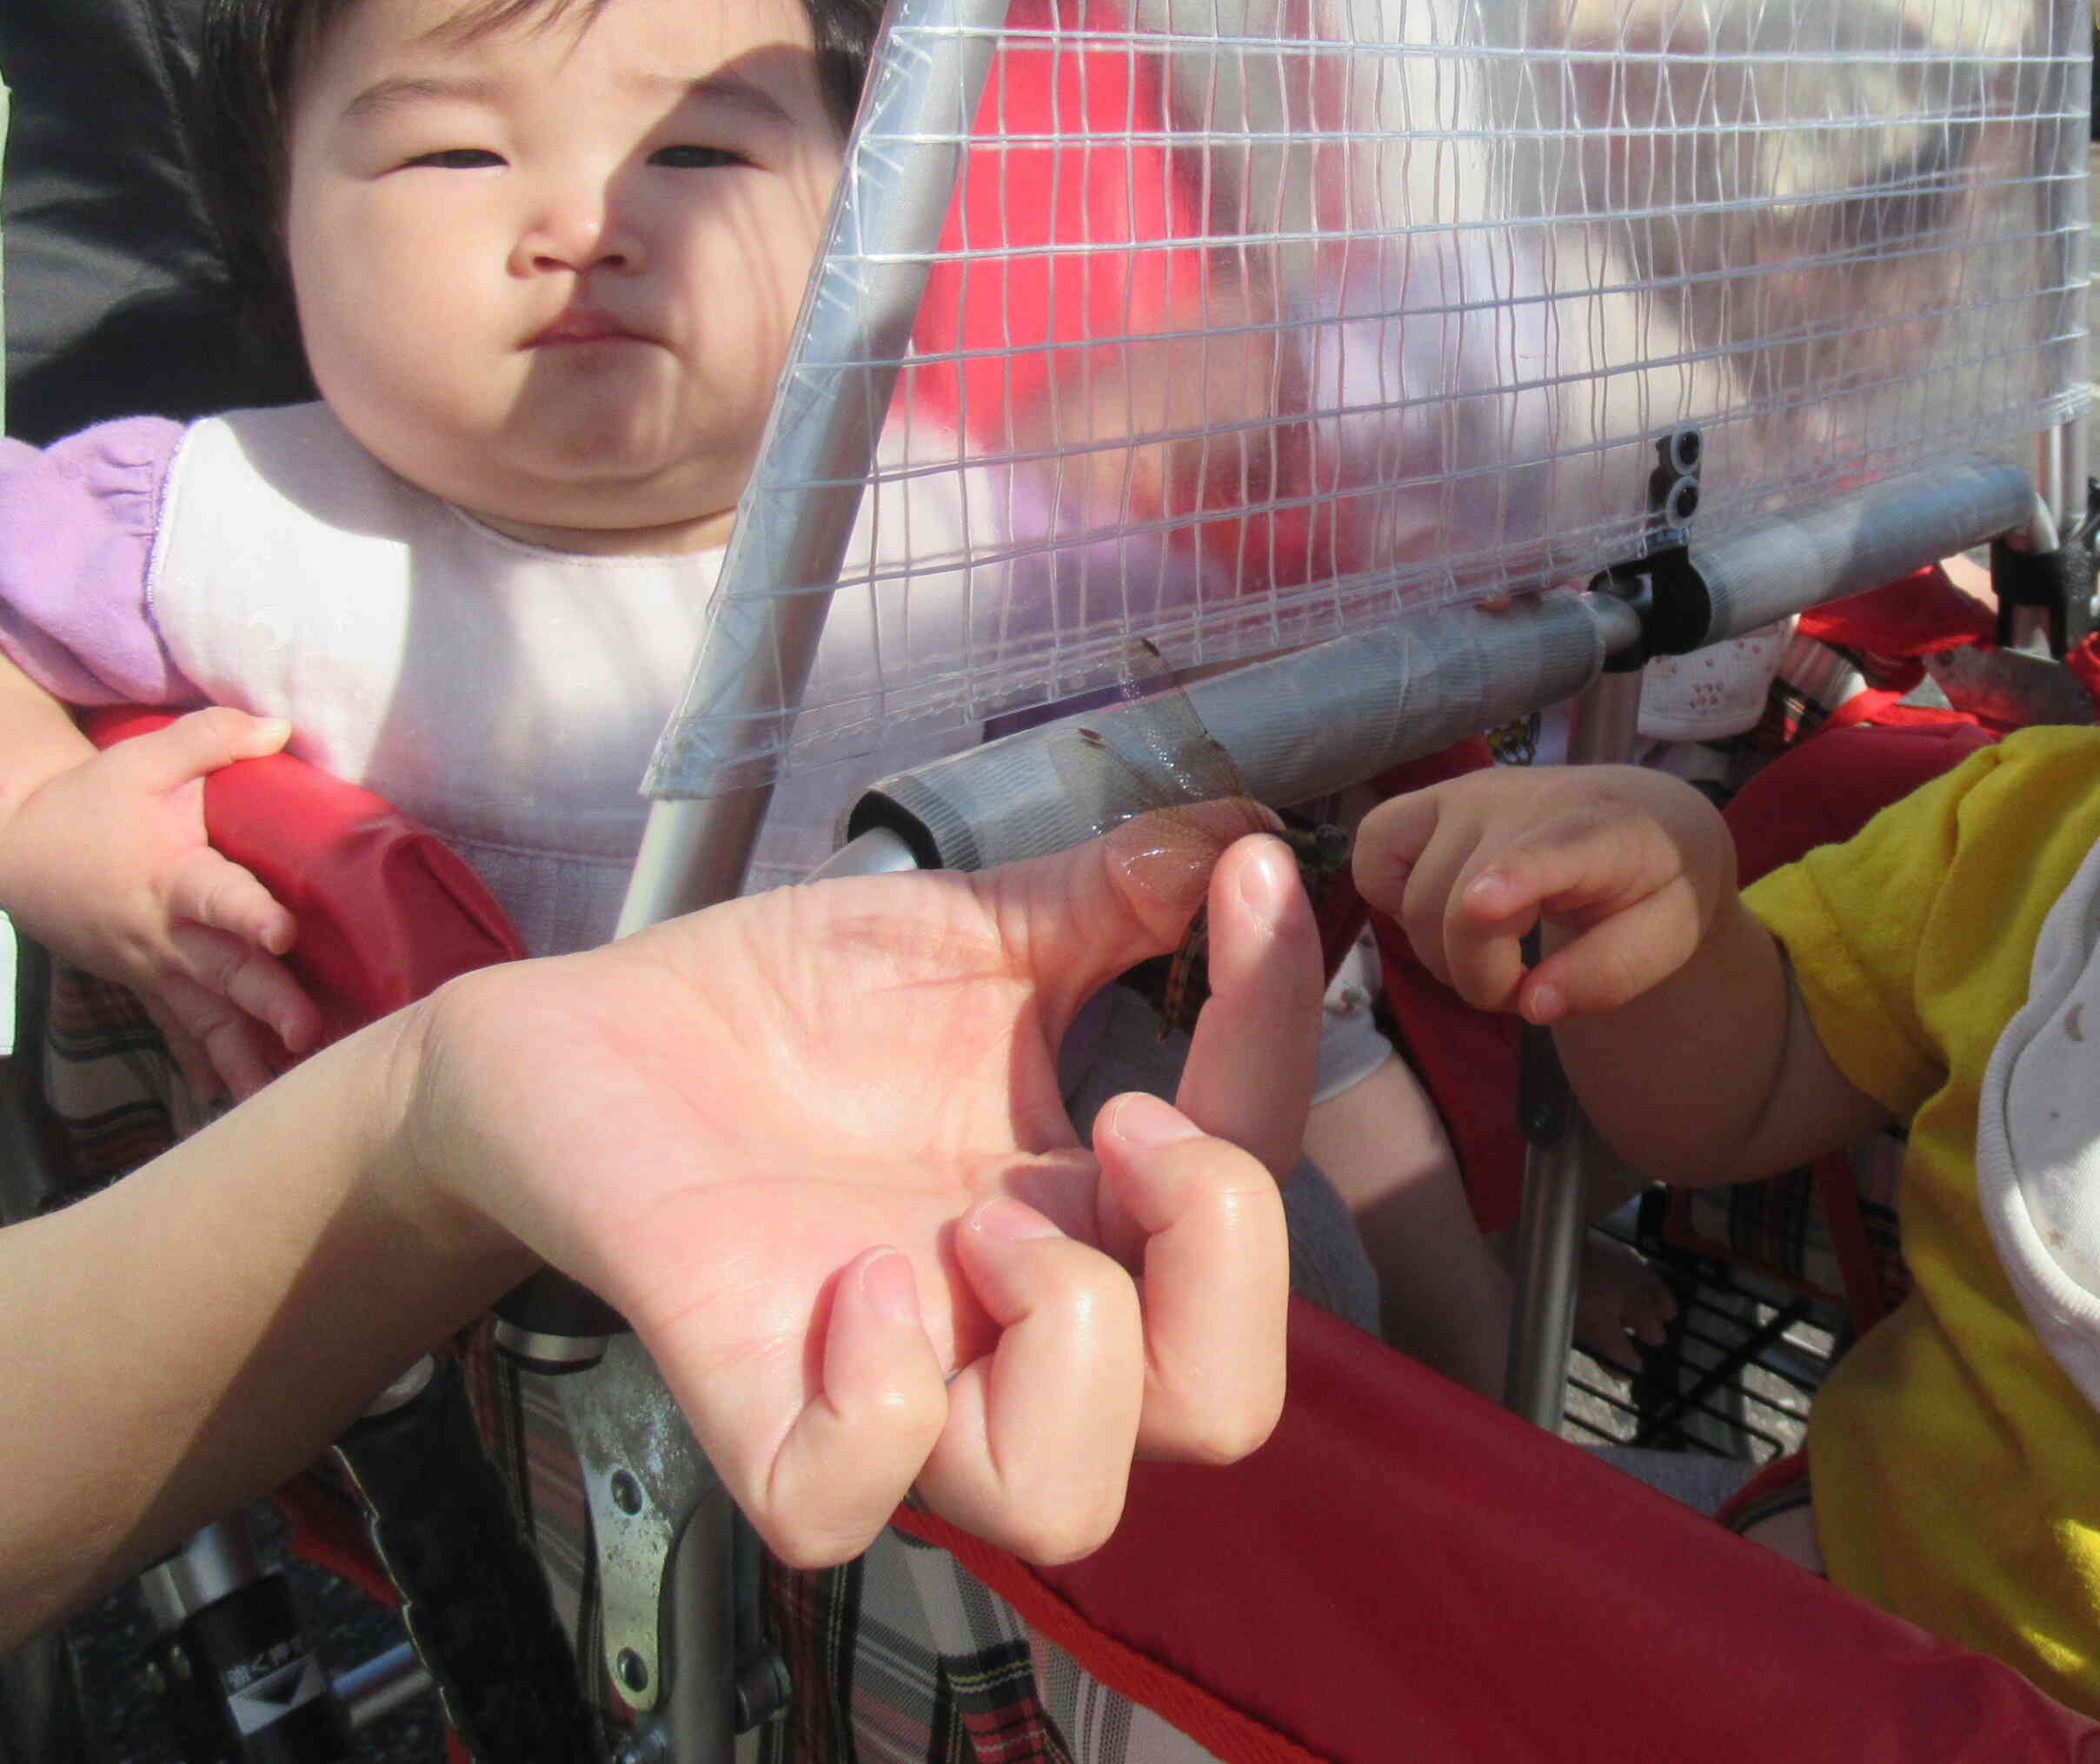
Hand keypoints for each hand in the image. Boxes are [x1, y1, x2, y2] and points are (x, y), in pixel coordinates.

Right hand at [0, 708, 312, 1097]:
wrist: (20, 848)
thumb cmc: (92, 801)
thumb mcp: (144, 758)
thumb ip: (211, 737)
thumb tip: (279, 724)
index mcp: (171, 876)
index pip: (217, 897)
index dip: (250, 914)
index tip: (284, 933)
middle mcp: (165, 934)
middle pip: (222, 972)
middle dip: (265, 1003)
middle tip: (308, 1031)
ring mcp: (154, 969)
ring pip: (204, 1020)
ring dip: (244, 1056)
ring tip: (284, 1092)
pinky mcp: (148, 987)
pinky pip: (181, 1033)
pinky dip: (207, 1067)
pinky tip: (236, 1102)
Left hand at [397, 808, 1317, 1567]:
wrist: (587, 1033)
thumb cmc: (789, 1000)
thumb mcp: (976, 928)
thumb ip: (1115, 894)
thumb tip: (1239, 829)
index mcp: (1096, 1206)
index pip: (1265, 1178)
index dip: (1282, 1034)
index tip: (1246, 881)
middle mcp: (1020, 1321)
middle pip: (1223, 1411)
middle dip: (1220, 1255)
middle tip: (1118, 1125)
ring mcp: (895, 1380)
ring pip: (1063, 1498)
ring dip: (1067, 1337)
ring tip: (975, 1222)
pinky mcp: (753, 1405)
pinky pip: (845, 1500)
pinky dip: (877, 1400)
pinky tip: (854, 1284)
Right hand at [1351, 766, 1738, 1023]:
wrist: (1641, 816)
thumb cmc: (1657, 883)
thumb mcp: (1670, 937)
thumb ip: (1612, 974)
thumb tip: (1534, 1005)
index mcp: (1603, 832)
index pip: (1553, 849)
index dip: (1513, 877)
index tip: (1482, 905)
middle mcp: (1524, 801)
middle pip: (1459, 911)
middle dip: (1482, 979)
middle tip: (1527, 986)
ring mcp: (1467, 795)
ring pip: (1414, 899)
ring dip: (1444, 954)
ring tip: (1495, 952)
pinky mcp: (1427, 800)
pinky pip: (1374, 852)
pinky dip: (1394, 901)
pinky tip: (1445, 911)